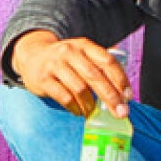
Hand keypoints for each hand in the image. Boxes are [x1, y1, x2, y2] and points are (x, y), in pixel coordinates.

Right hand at [11, 31, 128, 118]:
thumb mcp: (82, 54)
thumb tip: (124, 95)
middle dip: (111, 97)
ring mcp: (55, 65)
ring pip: (80, 89)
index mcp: (84, 46)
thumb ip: (100, 67)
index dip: (120, 80)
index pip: (107, 61)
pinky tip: (79, 112)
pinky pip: (64, 97)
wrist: (32, 54)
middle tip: (121, 113)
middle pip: (94, 77)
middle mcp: (70, 52)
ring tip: (94, 113)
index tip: (128, 97)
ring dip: (91, 106)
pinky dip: (75, 108)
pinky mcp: (43, 79)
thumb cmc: (66, 60)